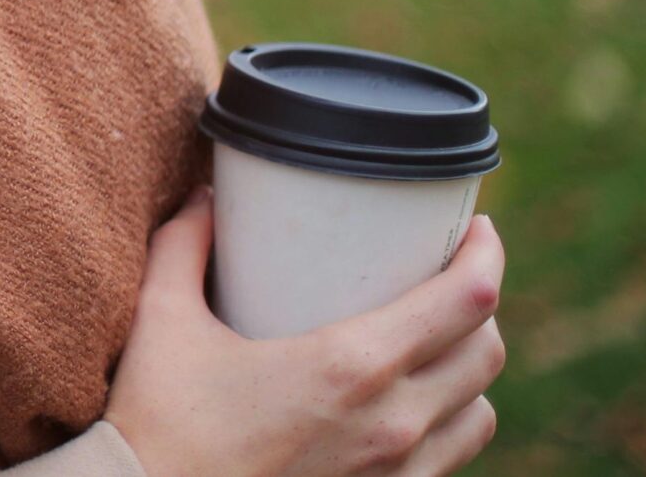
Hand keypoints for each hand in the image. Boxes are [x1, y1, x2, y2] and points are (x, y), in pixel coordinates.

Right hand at [104, 188, 506, 476]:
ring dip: (468, 373)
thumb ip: (183, 246)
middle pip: (485, 354)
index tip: (476, 230)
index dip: (486, 256)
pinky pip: (450, 460)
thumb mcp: (162, 320)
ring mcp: (395, 475)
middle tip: (445, 278)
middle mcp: (391, 423)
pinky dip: (448, 425)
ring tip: (435, 346)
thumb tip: (206, 197)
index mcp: (350, 366)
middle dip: (479, 307)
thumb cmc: (159, 422)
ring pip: (480, 414)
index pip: (464, 303)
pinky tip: (410, 409)